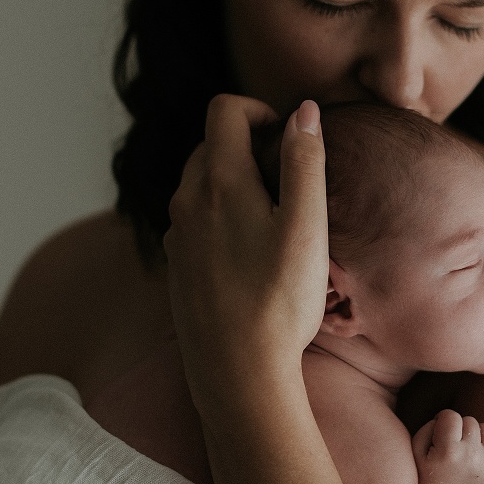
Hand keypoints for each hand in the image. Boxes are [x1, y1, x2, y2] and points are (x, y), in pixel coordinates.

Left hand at [164, 95, 327, 406]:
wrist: (238, 373)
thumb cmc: (279, 301)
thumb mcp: (306, 226)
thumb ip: (304, 162)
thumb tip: (303, 110)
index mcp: (218, 182)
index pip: (224, 110)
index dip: (259, 109)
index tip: (288, 137)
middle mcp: (186, 202)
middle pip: (210, 145)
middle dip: (246, 145)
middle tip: (287, 177)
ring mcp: (177, 236)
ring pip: (198, 184)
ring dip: (232, 182)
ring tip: (272, 216)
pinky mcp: (177, 267)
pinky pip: (194, 222)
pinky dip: (218, 217)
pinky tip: (249, 253)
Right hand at [412, 410, 483, 483]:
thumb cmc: (428, 470)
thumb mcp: (417, 449)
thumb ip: (429, 427)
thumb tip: (446, 418)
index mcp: (449, 451)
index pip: (451, 416)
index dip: (443, 419)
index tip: (440, 429)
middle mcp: (471, 455)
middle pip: (470, 421)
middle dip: (460, 427)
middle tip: (453, 441)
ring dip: (477, 432)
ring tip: (467, 443)